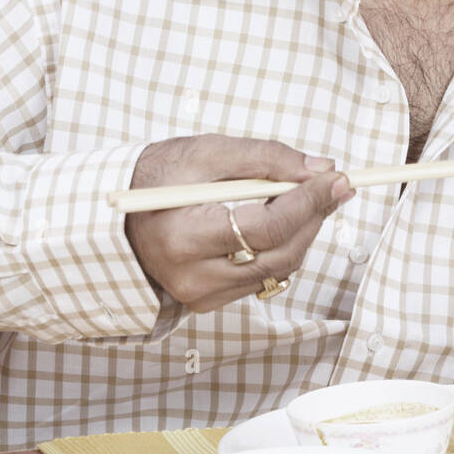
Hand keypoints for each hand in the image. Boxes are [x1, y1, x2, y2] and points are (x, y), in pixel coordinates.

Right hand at [123, 135, 353, 313]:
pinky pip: (263, 277)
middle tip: (336, 184)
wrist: (117, 215)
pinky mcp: (210, 300)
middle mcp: (193, 278)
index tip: (336, 178)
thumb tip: (321, 168)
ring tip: (312, 196)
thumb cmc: (158, 176)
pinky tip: (283, 219)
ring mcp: (202, 296)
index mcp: (185, 238)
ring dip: (303, 232)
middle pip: (281, 254)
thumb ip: (266, 157)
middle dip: (315, 216)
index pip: (266, 228)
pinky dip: (282, 247)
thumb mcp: (207, 152)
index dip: (308, 202)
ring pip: (279, 269)